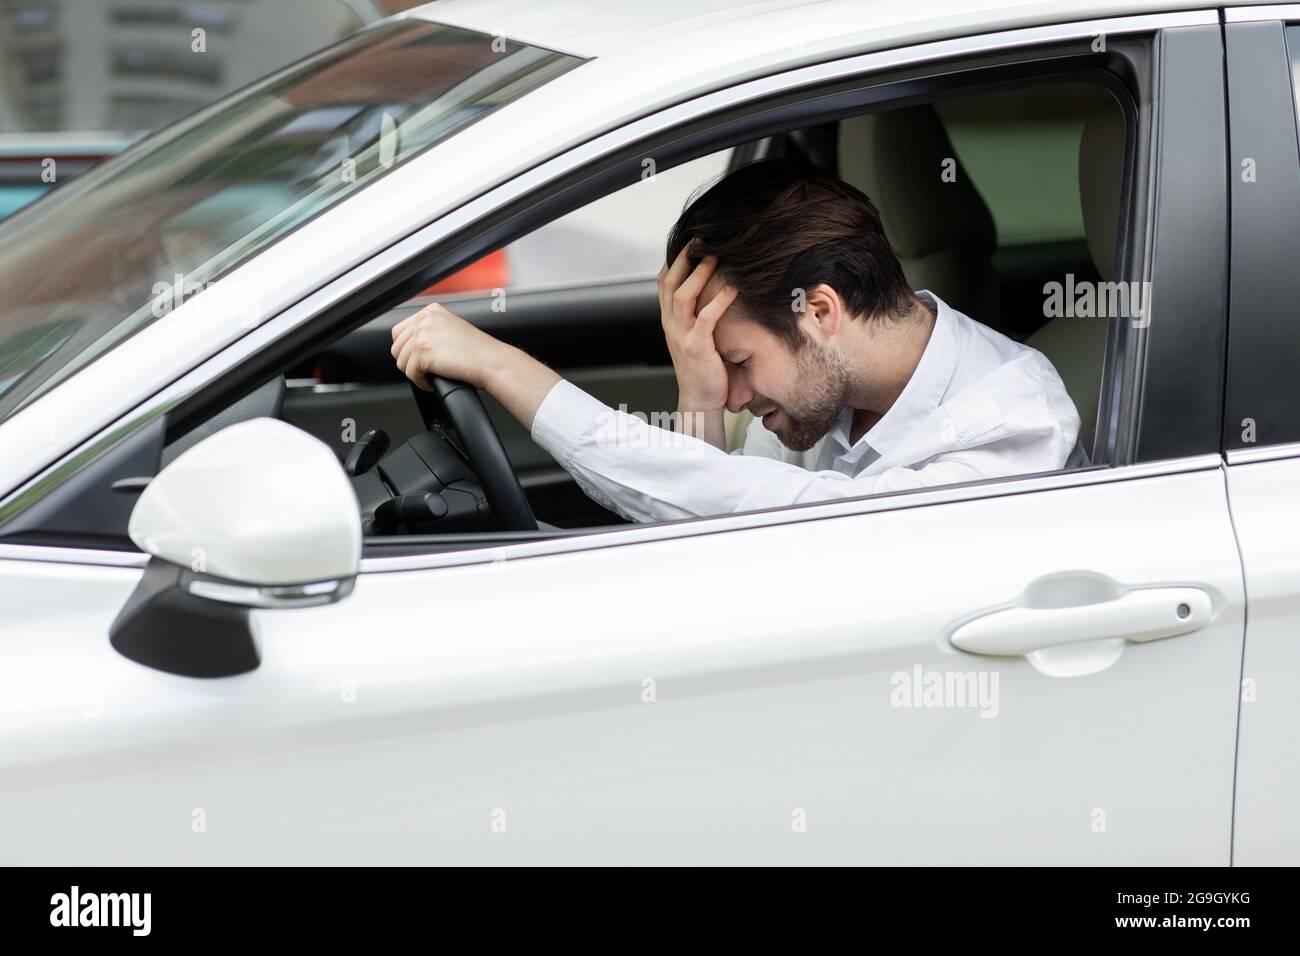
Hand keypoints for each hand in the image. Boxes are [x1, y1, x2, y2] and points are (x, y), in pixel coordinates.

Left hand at [390, 302, 507, 390]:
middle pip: (397, 347)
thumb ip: (430, 331)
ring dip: (416, 373)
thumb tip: (411, 345)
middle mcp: (425, 319)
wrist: (492, 361)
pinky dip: (421, 382)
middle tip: (425, 370)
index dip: (407, 350)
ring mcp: (422, 334)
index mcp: (431, 311)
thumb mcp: (451, 329)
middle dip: (410, 363)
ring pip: (401, 362)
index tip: (419, 359)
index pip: (400, 331)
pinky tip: (433, 381)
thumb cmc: (479, 351)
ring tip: (431, 376)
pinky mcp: (422, 351)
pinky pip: (411, 374)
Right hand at [658, 248, 737, 410]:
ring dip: (700, 273)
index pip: (664, 282)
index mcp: (669, 321)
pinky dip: (718, 301)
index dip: (674, 259)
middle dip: (683, 258)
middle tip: (700, 238)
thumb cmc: (703, 369)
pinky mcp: (697, 348)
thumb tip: (709, 291)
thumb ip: (695, 315)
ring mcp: (681, 336)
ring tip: (715, 256)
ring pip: (683, 296)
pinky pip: (705, 318)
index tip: (689, 241)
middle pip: (670, 283)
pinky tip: (732, 288)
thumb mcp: (694, 337)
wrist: (699, 401)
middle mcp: (671, 325)